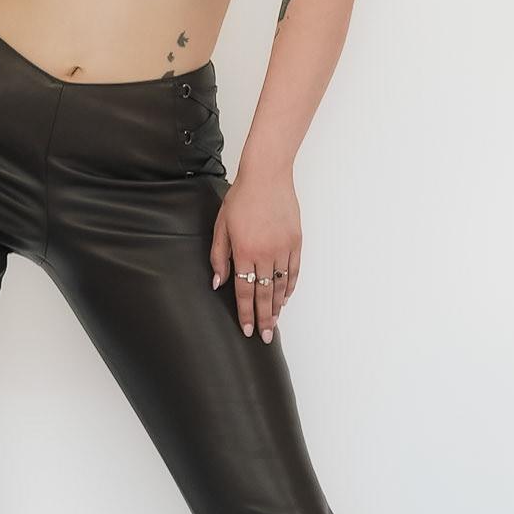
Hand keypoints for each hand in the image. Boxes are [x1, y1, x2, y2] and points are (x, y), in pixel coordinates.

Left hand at [209, 165, 301, 341]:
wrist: (267, 176)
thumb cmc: (241, 198)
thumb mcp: (221, 227)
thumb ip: (219, 257)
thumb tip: (218, 283)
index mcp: (244, 251)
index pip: (245, 290)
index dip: (246, 312)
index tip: (247, 329)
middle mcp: (265, 253)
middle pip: (264, 294)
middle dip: (264, 318)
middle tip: (264, 337)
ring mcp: (283, 248)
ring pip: (280, 285)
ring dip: (277, 306)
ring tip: (274, 322)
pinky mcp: (296, 241)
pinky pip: (293, 271)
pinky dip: (289, 286)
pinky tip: (285, 298)